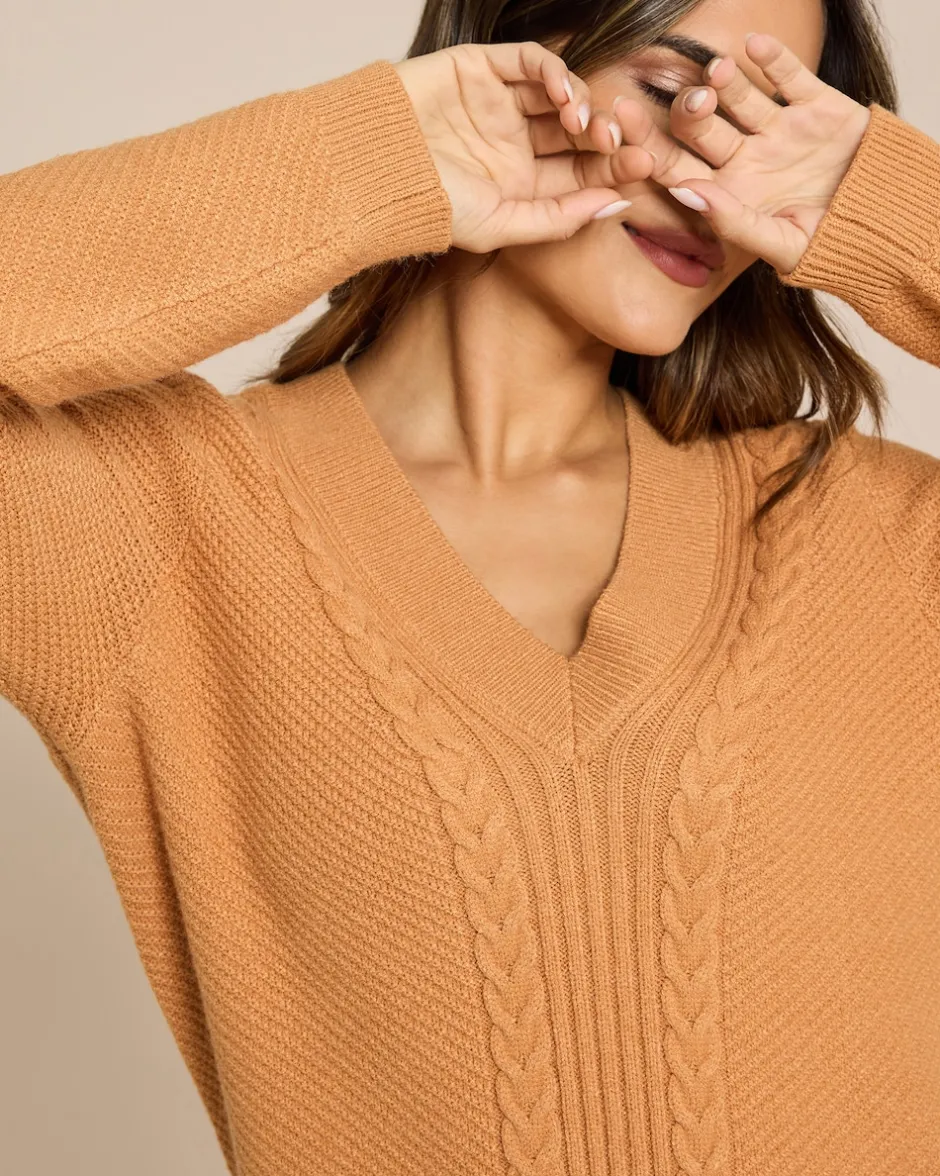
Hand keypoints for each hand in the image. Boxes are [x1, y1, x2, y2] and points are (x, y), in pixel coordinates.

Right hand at [393, 42, 654, 251]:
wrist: (373, 168)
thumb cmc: (429, 206)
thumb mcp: (501, 225)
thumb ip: (559, 219)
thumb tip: (617, 205)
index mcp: (520, 185)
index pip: (580, 173)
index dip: (614, 168)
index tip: (640, 167)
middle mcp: (514, 143)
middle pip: (577, 133)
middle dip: (605, 135)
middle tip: (619, 141)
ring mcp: (499, 104)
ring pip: (561, 93)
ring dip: (584, 104)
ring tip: (586, 123)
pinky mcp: (482, 68)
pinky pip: (531, 60)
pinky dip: (557, 72)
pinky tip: (565, 96)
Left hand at [611, 33, 872, 275]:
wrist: (887, 225)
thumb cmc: (830, 246)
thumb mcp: (782, 244)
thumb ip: (732, 221)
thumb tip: (684, 194)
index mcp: (728, 194)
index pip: (674, 167)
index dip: (646, 147)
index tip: (619, 123)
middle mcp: (745, 158)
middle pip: (701, 128)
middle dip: (688, 112)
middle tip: (691, 101)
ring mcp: (778, 130)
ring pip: (740, 98)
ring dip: (726, 82)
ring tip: (716, 71)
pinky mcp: (814, 106)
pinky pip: (788, 77)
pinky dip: (772, 60)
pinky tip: (754, 46)